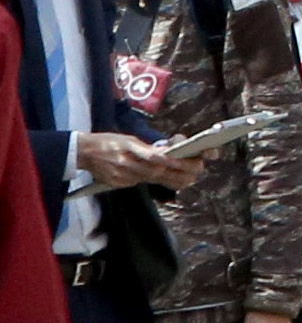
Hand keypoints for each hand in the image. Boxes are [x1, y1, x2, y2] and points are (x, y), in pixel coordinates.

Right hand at [79, 132, 196, 191]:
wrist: (82, 151)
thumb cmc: (107, 142)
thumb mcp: (129, 139)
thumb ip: (147, 149)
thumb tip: (168, 153)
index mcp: (131, 148)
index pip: (157, 158)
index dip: (174, 162)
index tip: (189, 162)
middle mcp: (127, 163)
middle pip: (157, 171)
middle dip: (179, 173)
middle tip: (197, 171)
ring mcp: (121, 175)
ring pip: (149, 179)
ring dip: (171, 179)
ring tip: (188, 179)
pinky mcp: (115, 182)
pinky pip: (136, 182)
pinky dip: (151, 180)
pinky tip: (165, 179)